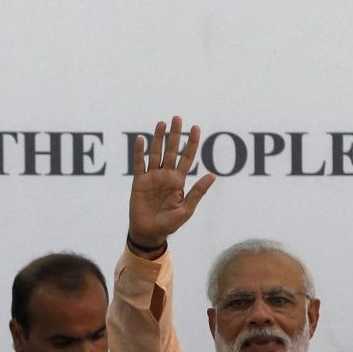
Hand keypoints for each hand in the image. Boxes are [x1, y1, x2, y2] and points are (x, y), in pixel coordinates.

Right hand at [128, 116, 215, 251]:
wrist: (150, 233)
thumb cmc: (170, 224)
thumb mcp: (187, 209)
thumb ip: (198, 192)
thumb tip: (213, 175)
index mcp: (179, 182)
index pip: (187, 158)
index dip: (192, 143)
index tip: (197, 128)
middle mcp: (166, 176)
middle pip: (171, 151)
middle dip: (175, 135)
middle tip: (178, 118)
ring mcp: (152, 177)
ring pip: (156, 153)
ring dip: (158, 138)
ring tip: (162, 123)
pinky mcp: (139, 182)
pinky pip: (139, 164)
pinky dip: (139, 152)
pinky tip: (141, 139)